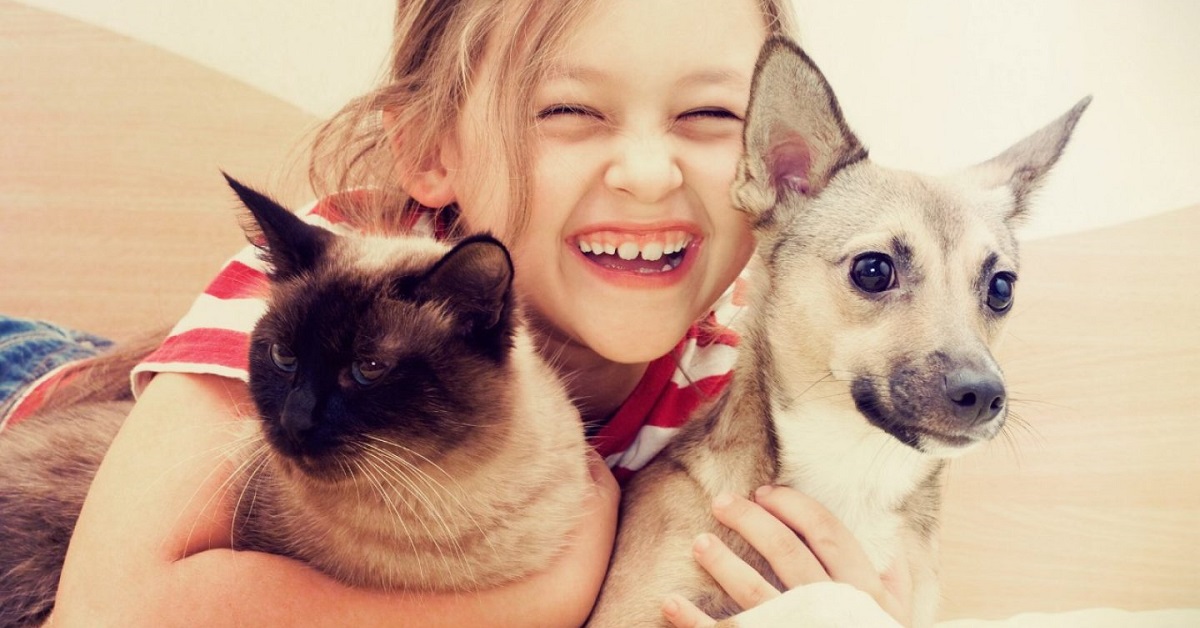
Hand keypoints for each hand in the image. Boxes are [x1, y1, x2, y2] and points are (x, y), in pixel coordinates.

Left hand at [661, 485, 909, 626]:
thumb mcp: (899, 621)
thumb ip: (896, 583)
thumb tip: (893, 541)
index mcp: (862, 590)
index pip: (826, 531)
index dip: (792, 505)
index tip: (765, 492)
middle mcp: (831, 606)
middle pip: (784, 549)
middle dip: (750, 519)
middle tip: (722, 502)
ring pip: (753, 589)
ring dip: (721, 562)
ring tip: (699, 543)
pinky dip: (694, 621)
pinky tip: (671, 603)